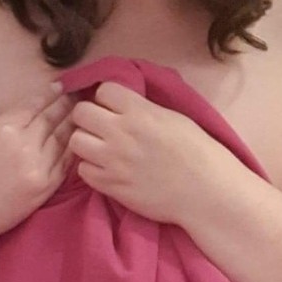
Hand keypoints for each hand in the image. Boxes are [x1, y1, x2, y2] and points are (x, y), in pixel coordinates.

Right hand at [0, 83, 77, 243]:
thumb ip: (1, 128)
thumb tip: (20, 121)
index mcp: (4, 128)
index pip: (33, 106)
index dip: (48, 95)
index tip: (59, 86)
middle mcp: (25, 144)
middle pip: (51, 120)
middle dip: (64, 106)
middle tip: (76, 96)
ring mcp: (38, 166)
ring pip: (62, 139)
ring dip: (72, 126)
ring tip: (81, 117)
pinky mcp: (45, 187)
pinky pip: (64, 164)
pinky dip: (71, 151)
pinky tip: (77, 142)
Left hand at [67, 81, 237, 225]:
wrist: (205, 190)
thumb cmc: (196, 150)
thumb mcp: (172, 116)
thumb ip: (142, 107)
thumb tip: (122, 103)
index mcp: (139, 111)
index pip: (103, 90)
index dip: (106, 98)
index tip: (113, 107)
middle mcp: (121, 132)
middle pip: (80, 112)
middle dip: (88, 116)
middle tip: (100, 126)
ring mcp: (113, 160)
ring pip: (75, 141)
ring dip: (86, 142)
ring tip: (100, 148)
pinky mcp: (110, 185)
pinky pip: (82, 170)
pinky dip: (91, 168)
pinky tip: (106, 168)